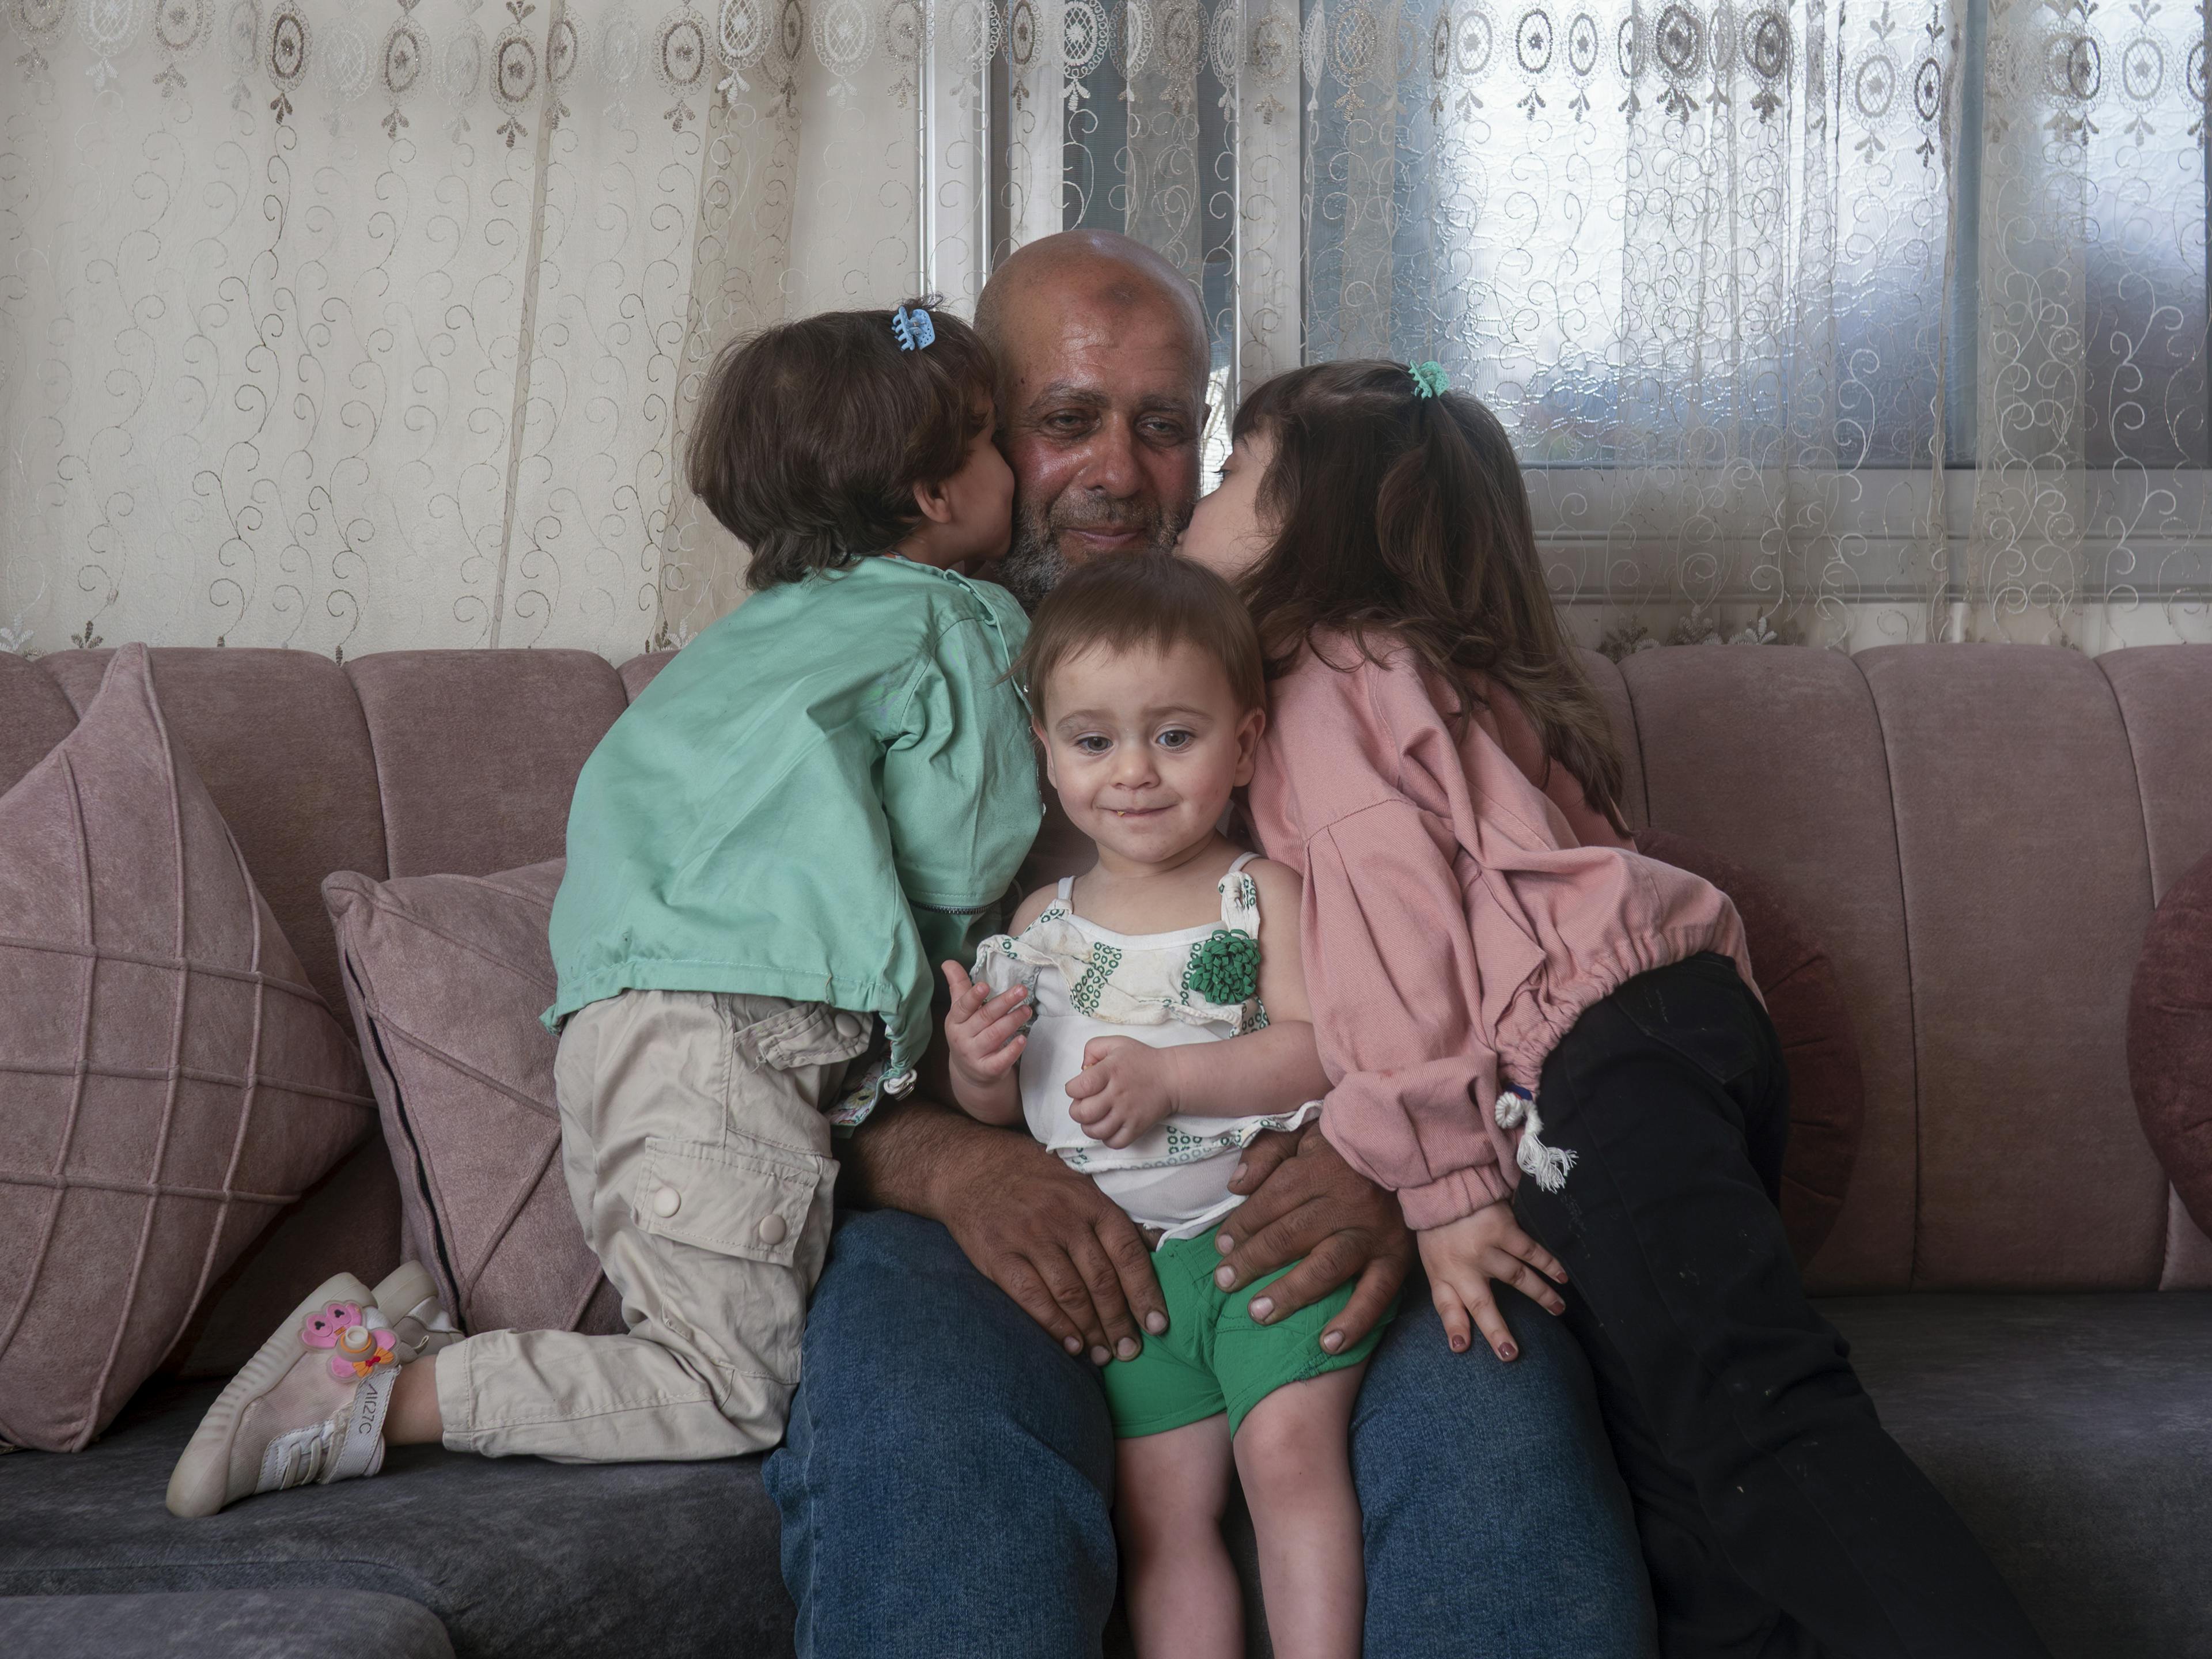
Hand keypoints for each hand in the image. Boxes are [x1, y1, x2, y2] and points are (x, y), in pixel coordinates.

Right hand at [928, 1117, 1169, 1366]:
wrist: (971, 1167)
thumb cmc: (1033, 1179)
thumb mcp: (1078, 1185)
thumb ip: (1111, 1218)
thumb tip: (1157, 1247)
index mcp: (1089, 1201)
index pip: (1127, 1252)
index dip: (1145, 1292)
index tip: (1158, 1325)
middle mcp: (1063, 1218)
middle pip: (1101, 1280)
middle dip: (1120, 1322)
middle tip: (1131, 1351)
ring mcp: (1030, 1237)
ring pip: (1070, 1294)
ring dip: (1091, 1330)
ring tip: (1104, 1354)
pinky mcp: (999, 1255)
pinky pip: (1033, 1298)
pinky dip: (1055, 1326)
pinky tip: (1071, 1345)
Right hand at [941, 961, 1027, 1090]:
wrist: (969, 1073)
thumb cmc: (967, 1033)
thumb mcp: (960, 1011)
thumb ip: (958, 986)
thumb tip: (948, 961)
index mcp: (956, 1020)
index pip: (963, 1006)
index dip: (973, 997)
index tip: (985, 986)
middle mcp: (962, 1037)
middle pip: (985, 1018)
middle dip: (1004, 1003)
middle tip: (1022, 990)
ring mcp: (974, 1055)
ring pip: (995, 1035)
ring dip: (1012, 1021)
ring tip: (1027, 1010)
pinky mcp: (988, 1069)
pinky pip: (1001, 1060)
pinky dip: (1012, 1050)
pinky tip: (1023, 1039)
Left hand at [1063, 1036, 1176, 1147]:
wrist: (1171, 1077)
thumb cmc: (1141, 1060)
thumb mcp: (1116, 1043)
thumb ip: (1092, 1049)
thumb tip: (1082, 1069)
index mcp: (1110, 1071)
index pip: (1079, 1087)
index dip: (1072, 1090)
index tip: (1078, 1088)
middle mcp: (1118, 1094)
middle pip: (1083, 1113)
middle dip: (1076, 1110)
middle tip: (1084, 1104)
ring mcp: (1128, 1113)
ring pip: (1096, 1132)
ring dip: (1089, 1126)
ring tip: (1094, 1118)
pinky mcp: (1137, 1127)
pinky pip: (1114, 1142)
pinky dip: (1107, 1138)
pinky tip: (1109, 1127)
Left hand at [1211, 1123, 1411, 1354]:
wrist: (1409, 1147)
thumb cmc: (1346, 1146)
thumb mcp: (1303, 1133)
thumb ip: (1267, 1154)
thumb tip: (1235, 1186)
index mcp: (1318, 1170)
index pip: (1270, 1202)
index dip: (1241, 1226)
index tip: (1221, 1248)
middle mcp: (1345, 1203)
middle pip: (1289, 1235)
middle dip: (1252, 1261)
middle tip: (1224, 1282)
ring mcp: (1371, 1233)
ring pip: (1324, 1267)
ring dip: (1289, 1293)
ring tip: (1258, 1313)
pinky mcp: (1396, 1256)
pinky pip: (1376, 1294)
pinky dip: (1354, 1321)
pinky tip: (1329, 1344)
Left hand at [1414, 1203, 1568, 1361]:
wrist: (1442, 1185)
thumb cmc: (1438, 1230)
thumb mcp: (1432, 1263)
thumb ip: (1447, 1296)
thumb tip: (1460, 1339)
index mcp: (1442, 1274)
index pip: (1446, 1307)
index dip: (1454, 1327)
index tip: (1461, 1347)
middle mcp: (1462, 1265)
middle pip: (1481, 1304)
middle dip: (1496, 1330)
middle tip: (1511, 1354)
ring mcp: (1484, 1247)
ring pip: (1517, 1278)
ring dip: (1541, 1295)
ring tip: (1559, 1309)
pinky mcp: (1502, 1229)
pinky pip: (1530, 1251)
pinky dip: (1548, 1264)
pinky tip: (1562, 1276)